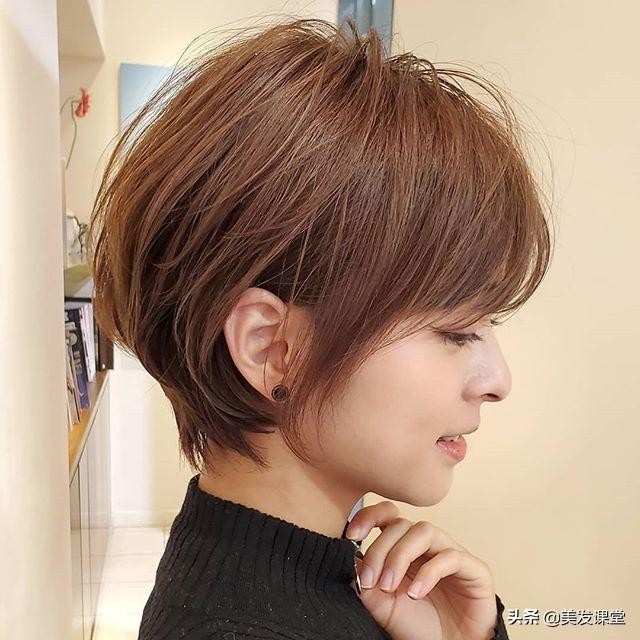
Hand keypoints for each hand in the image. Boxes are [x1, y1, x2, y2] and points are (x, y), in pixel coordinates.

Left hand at [346, 500, 497, 639]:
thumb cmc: (419, 625)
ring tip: (390, 587)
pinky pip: (450, 557)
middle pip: (401, 524)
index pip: (388, 515)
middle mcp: (428, 544)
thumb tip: (351, 562)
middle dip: (381, 550)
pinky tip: (415, 593)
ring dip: (401, 556)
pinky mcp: (474, 568)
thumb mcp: (384, 606)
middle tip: (371, 581)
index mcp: (405, 546)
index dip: (370, 516)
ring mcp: (451, 552)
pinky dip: (428, 573)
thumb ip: (367, 585)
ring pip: (424, 531)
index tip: (351, 534)